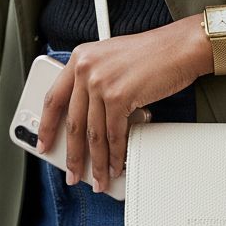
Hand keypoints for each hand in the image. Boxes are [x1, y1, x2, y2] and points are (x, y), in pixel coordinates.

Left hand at [36, 19, 203, 191]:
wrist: (181, 46)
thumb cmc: (155, 53)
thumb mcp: (113, 59)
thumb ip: (96, 81)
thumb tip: (89, 119)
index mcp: (80, 58)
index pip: (54, 98)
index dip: (46, 126)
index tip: (44, 143)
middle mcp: (85, 68)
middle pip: (72, 122)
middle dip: (72, 155)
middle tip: (72, 173)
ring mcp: (100, 82)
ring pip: (92, 134)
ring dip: (96, 162)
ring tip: (98, 178)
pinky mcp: (118, 96)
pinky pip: (113, 135)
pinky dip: (115, 155)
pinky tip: (116, 165)